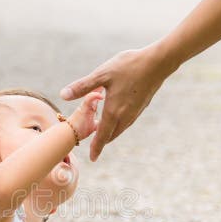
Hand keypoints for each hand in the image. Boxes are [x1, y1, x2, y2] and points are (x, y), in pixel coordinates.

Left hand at [61, 46, 176, 160]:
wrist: (158, 62)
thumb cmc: (129, 66)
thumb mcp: (102, 74)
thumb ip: (82, 86)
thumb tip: (62, 95)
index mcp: (114, 111)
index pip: (102, 136)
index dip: (96, 148)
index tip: (92, 159)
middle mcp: (126, 116)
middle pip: (112, 135)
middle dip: (101, 141)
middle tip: (93, 144)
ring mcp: (135, 112)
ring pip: (120, 129)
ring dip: (110, 132)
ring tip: (101, 132)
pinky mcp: (142, 106)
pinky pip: (127, 122)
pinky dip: (118, 124)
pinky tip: (116, 116)